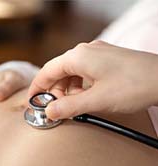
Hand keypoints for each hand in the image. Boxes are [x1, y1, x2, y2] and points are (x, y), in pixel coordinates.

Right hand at [28, 41, 157, 119]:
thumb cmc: (134, 85)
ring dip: (68, 90)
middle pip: (59, 72)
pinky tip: (86, 97)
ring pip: (72, 73)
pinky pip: (85, 73)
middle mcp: (86, 51)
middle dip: (54, 91)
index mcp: (78, 56)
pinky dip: (80, 87)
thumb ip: (69, 106)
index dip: (37, 87)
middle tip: (56, 109)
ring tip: (74, 105)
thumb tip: (49, 112)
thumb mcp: (96, 100)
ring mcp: (97, 55)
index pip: (47, 71)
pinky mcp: (106, 61)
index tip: (31, 100)